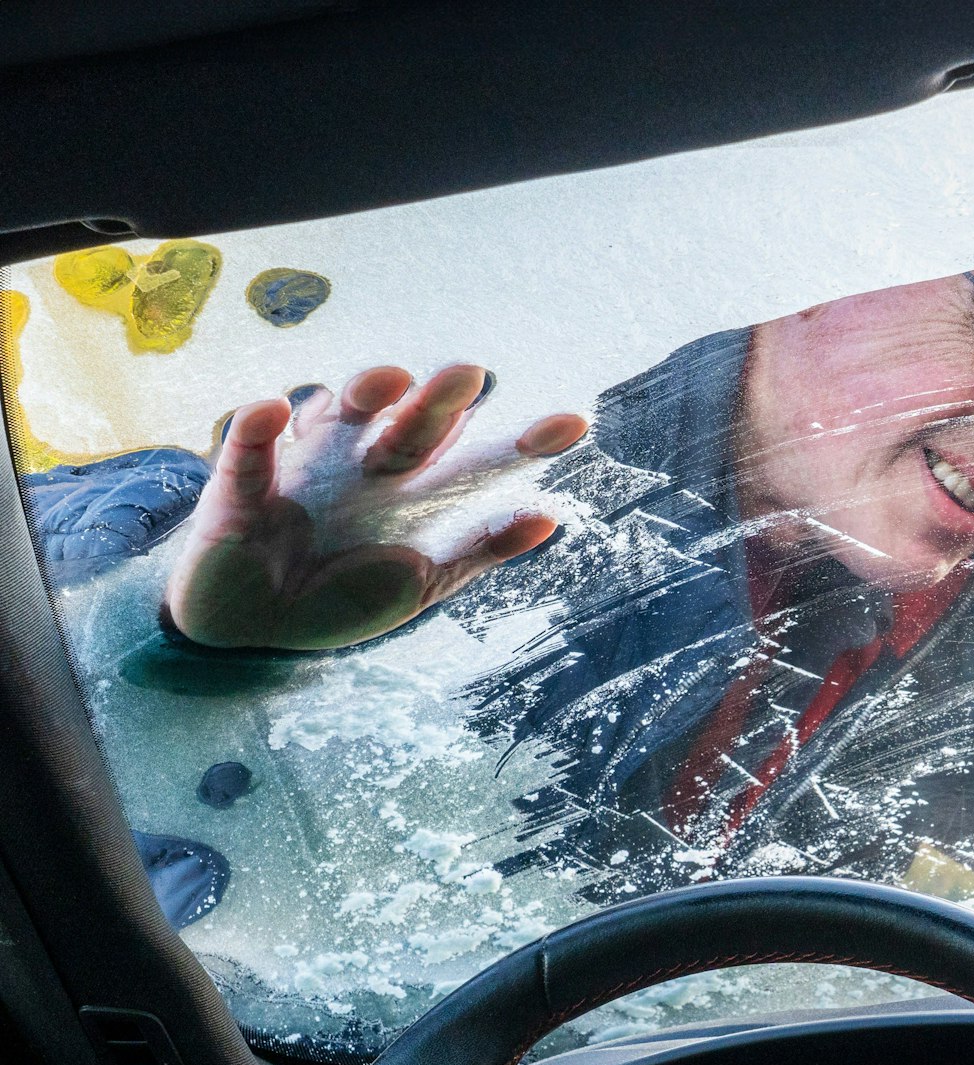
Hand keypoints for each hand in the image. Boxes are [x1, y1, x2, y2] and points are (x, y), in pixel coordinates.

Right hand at [163, 364, 587, 649]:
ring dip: (364, 395)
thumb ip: (481, 550)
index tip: (577, 424)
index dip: (524, 443)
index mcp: (417, 492)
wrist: (249, 629)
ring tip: (390, 380)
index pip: (479, 459)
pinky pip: (249, 451)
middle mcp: (369, 467)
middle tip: (470, 373)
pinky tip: (272, 411)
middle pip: (413, 428)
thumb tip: (552, 517)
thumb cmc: (342, 595)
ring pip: (340, 418)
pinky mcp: (241, 488)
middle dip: (439, 403)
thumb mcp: (424, 582)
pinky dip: (256, 430)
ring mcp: (308, 469)